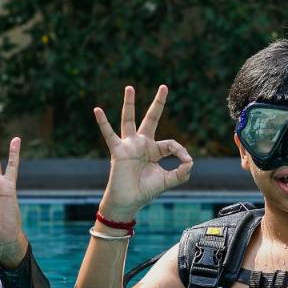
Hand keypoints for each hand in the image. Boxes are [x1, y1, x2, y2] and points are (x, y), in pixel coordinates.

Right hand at [94, 85, 192, 219]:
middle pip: (151, 119)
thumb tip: (190, 161)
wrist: (129, 202)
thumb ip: (181, 172)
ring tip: (130, 88)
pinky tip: (97, 110)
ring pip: (129, 120)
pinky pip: (109, 134)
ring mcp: (129, 145)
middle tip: (164, 86)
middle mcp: (141, 144)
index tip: (186, 161)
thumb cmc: (146, 191)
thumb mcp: (168, 181)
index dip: (180, 151)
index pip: (170, 144)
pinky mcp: (118, 151)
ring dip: (129, 104)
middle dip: (158, 103)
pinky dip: (103, 123)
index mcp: (154, 150)